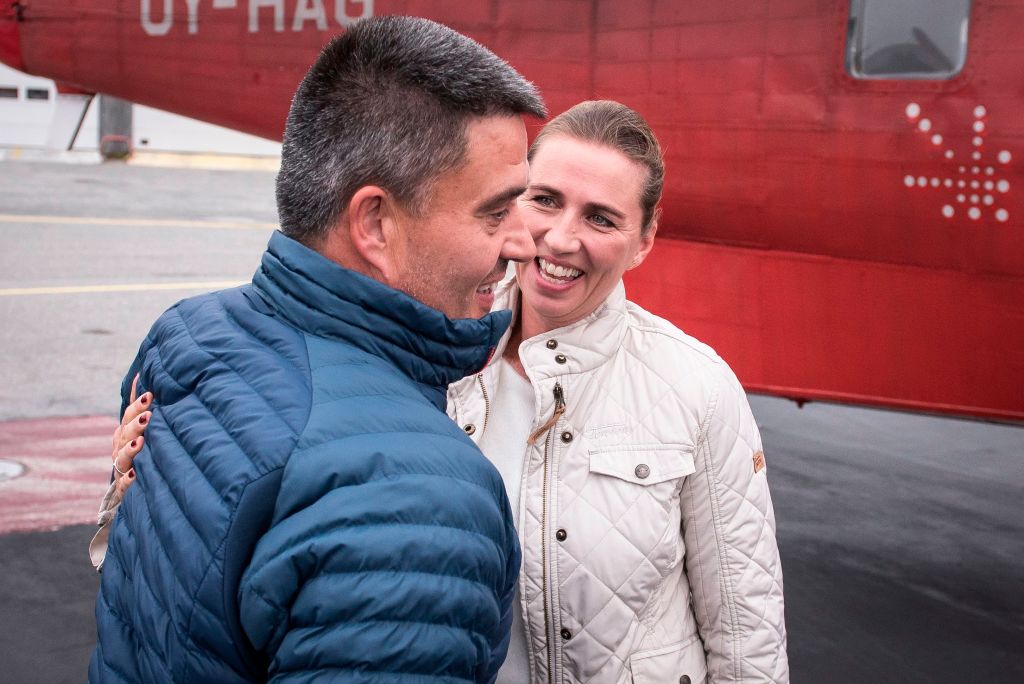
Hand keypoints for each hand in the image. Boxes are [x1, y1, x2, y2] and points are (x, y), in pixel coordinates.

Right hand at [112, 374, 152, 495]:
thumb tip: (145, 375)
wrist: (136, 488)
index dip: (137, 404)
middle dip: (135, 423)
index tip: (150, 394)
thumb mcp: (147, 430)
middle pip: (125, 433)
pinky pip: (124, 485)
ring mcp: (122, 467)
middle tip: (148, 415)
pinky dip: (128, 480)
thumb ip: (145, 409)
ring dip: (130, 449)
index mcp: (126, 433)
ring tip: (140, 442)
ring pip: (122, 456)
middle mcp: (121, 448)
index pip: (130, 415)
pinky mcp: (125, 488)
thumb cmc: (146, 452)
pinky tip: (134, 475)